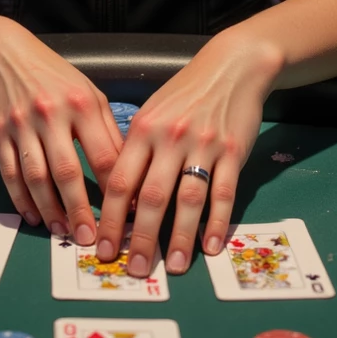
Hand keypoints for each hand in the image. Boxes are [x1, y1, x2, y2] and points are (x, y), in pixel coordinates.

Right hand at [0, 20, 122, 243]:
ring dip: (50, 210)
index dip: (117, 189)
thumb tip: (128, 170)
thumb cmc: (52, 75)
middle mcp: (52, 114)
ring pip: (36, 177)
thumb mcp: (87, 91)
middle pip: (67, 172)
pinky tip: (33, 215)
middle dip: (80, 211)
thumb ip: (107, 128)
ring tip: (62, 232)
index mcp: (82, 103)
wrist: (1, 53)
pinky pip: (10, 173)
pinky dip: (21, 199)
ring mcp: (22, 124)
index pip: (104, 154)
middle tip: (90, 239)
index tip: (126, 215)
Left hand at [95, 25, 282, 277]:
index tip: (103, 248)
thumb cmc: (185, 94)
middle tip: (133, 270)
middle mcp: (171, 138)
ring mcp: (204, 144)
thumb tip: (123, 199)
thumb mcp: (151, 113)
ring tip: (172, 267)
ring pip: (189, 199)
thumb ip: (137, 151)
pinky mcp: (234, 150)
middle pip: (152, 197)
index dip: (111, 219)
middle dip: (140, 238)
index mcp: (144, 129)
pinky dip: (217, 222)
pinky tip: (211, 246)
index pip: (121, 181)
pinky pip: (224, 193)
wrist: (231, 67)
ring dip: (179, 238)